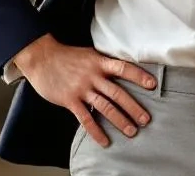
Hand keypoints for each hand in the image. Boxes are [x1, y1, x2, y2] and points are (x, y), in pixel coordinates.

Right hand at [12, 34, 157, 146]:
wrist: (42, 58)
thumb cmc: (67, 56)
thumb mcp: (89, 54)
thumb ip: (104, 63)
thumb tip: (122, 71)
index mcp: (99, 62)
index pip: (123, 68)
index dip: (138, 76)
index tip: (153, 85)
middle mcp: (93, 75)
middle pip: (117, 93)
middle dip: (133, 107)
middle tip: (146, 119)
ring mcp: (81, 88)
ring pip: (105, 107)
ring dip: (119, 120)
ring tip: (132, 131)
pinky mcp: (70, 100)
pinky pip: (85, 118)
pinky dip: (96, 131)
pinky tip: (104, 141)